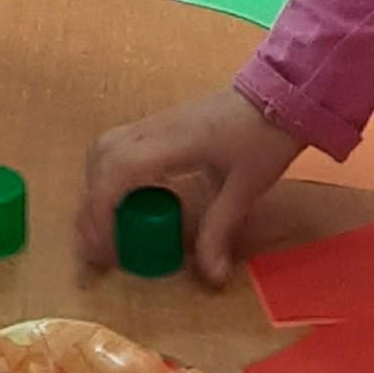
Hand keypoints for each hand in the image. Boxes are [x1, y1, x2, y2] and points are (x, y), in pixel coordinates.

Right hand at [78, 86, 300, 287]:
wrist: (282, 94)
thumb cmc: (264, 137)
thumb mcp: (246, 187)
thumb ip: (222, 230)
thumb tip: (211, 279)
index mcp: (172, 142)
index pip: (117, 171)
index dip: (101, 210)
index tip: (105, 248)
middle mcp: (153, 128)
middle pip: (101, 158)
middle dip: (91, 205)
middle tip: (97, 246)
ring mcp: (154, 122)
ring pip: (104, 148)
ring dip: (97, 187)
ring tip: (105, 226)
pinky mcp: (160, 123)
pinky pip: (118, 145)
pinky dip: (109, 175)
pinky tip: (127, 200)